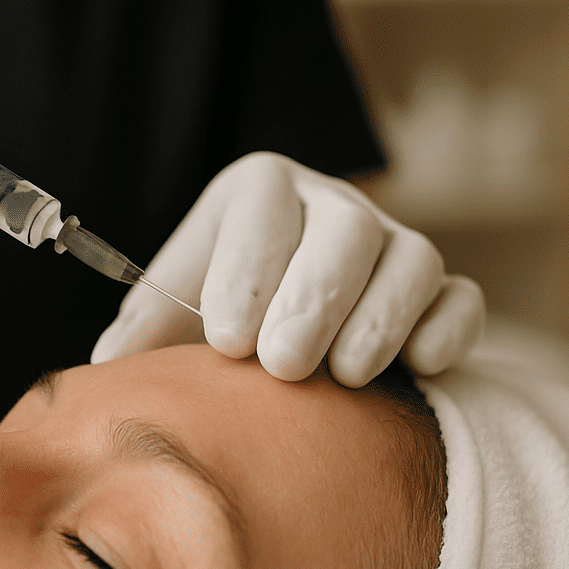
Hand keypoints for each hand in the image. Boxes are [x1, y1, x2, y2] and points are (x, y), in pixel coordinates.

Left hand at [91, 152, 482, 384]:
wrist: (276, 341)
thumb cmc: (215, 322)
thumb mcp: (168, 313)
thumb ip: (141, 332)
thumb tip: (107, 366)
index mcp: (258, 192)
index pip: (265, 202)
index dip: (251, 267)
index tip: (227, 340)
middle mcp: (332, 207)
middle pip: (347, 229)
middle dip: (316, 299)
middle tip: (282, 365)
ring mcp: (394, 247)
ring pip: (412, 259)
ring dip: (380, 319)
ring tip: (342, 377)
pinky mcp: (441, 293)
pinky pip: (461, 300)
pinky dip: (447, 331)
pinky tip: (417, 367)